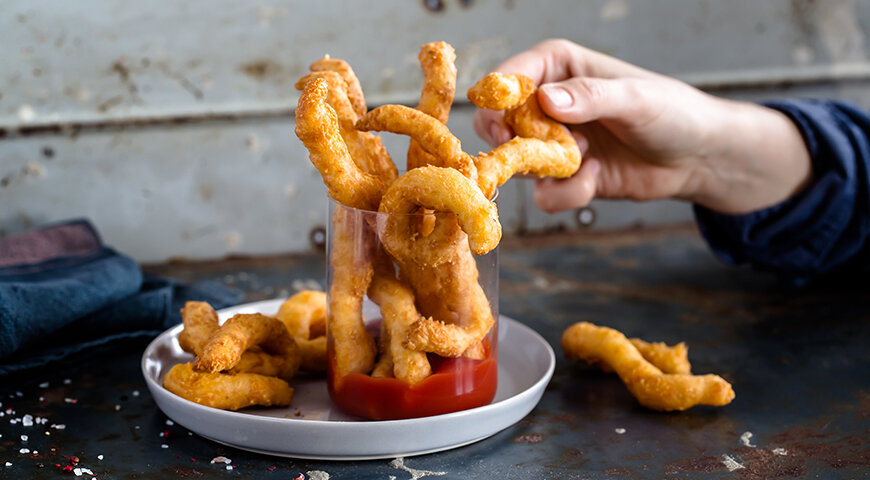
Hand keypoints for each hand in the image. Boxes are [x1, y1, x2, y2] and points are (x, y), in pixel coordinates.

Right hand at [473, 39, 811, 214]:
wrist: (698, 158)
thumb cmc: (673, 113)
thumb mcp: (635, 98)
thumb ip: (591, 95)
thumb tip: (546, 99)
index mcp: (560, 66)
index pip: (510, 76)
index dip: (498, 100)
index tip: (503, 126)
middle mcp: (549, 103)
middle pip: (498, 122)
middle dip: (510, 143)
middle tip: (528, 153)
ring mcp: (553, 142)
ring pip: (517, 163)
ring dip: (547, 170)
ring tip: (584, 161)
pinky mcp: (564, 177)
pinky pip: (544, 193)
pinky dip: (567, 193)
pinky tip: (595, 179)